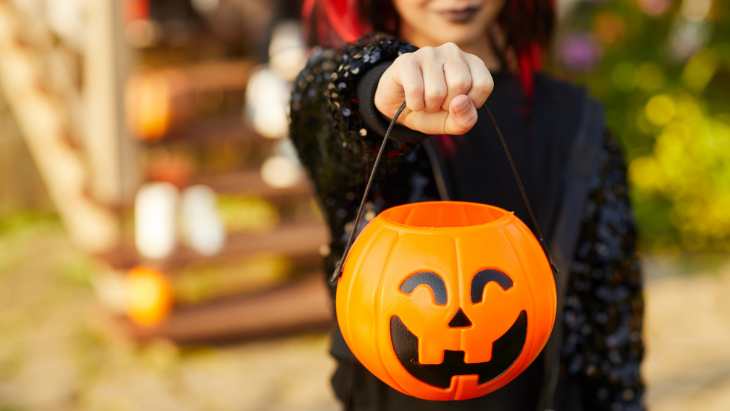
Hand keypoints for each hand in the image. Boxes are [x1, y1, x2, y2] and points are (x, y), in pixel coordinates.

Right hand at [374, 42, 492, 134]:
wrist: (398, 109)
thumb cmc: (431, 111)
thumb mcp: (453, 122)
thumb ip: (466, 119)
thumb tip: (461, 102)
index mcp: (471, 63)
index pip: (483, 84)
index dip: (471, 103)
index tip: (458, 104)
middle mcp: (453, 52)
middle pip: (461, 84)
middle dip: (447, 105)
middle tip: (438, 103)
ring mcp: (429, 53)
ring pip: (437, 90)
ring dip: (429, 106)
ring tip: (425, 100)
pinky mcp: (407, 60)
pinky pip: (415, 89)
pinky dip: (414, 104)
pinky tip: (412, 99)